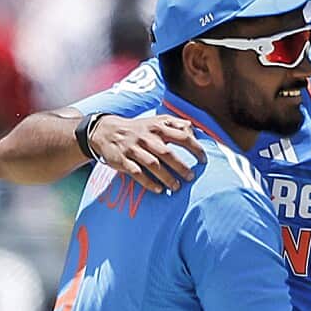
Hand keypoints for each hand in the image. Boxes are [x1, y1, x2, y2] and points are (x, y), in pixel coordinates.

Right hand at [89, 115, 206, 192]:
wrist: (106, 131)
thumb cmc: (138, 128)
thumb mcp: (156, 120)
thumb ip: (175, 123)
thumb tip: (194, 128)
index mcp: (157, 127)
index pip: (181, 136)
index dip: (195, 148)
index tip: (204, 160)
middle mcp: (146, 137)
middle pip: (167, 153)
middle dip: (181, 166)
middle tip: (191, 177)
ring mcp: (133, 149)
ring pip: (153, 164)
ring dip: (166, 177)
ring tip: (177, 187)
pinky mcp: (122, 160)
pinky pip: (137, 173)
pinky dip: (148, 183)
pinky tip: (159, 190)